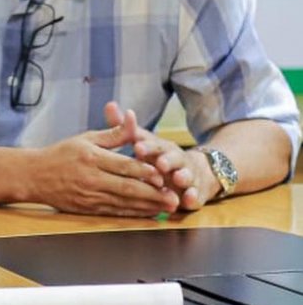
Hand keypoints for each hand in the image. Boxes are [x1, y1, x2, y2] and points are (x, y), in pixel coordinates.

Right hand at [30, 120, 178, 216]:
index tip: (163, 175)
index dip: (145, 172)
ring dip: (148, 207)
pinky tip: (147, 213)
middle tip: (173, 197)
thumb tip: (133, 118)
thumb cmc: (61, 154)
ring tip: (167, 207)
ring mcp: (89, 196)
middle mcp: (91, 178)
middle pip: (127, 187)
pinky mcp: (87, 208)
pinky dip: (133, 214)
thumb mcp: (86, 138)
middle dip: (153, 194)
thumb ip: (113, 133)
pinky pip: (114, 212)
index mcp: (91, 157)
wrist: (34, 176)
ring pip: (124, 203)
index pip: (123, 166)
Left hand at [104, 101, 219, 210]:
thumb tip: (109, 104)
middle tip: (160, 163)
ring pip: (186, 175)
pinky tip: (189, 200)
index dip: (146, 146)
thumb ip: (127, 128)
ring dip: (183, 177)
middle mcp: (176, 159)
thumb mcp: (144, 142)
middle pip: (173, 158)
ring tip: (178, 178)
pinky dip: (193, 198)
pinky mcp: (195, 193)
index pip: (154, 145)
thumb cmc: (159, 156)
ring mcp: (188, 175)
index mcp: (161, 148)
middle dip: (167, 160)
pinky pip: (195, 196)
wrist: (195, 171)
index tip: (137, 148)